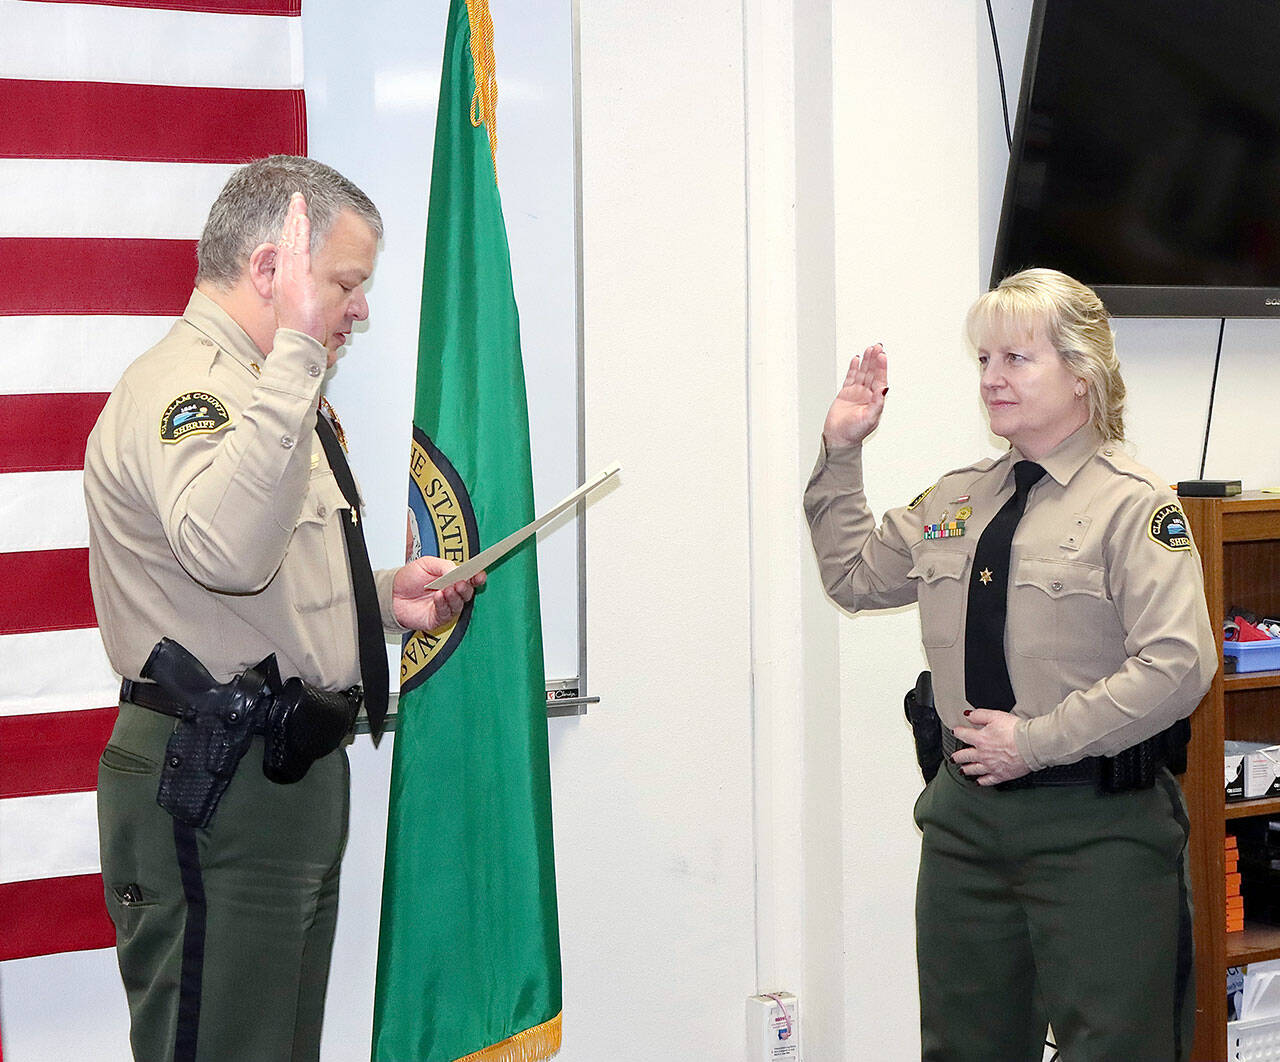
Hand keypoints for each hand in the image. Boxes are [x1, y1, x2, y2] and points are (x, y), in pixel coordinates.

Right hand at [272, 192, 323, 343]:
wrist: (297, 341)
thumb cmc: (301, 328)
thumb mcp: (300, 305)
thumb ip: (303, 292)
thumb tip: (309, 285)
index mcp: (285, 280)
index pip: (287, 249)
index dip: (290, 230)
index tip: (295, 214)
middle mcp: (284, 275)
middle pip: (286, 241)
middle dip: (291, 218)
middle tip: (297, 198)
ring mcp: (289, 276)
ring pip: (291, 243)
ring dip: (295, 221)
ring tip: (299, 202)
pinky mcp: (296, 279)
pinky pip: (298, 252)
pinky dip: (299, 235)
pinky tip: (301, 219)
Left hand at [391, 556, 485, 632]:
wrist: (391, 593)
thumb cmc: (409, 578)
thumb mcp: (426, 564)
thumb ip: (443, 565)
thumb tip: (457, 571)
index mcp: (452, 579)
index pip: (470, 579)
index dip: (477, 577)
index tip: (479, 575)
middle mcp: (451, 594)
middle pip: (467, 593)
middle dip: (466, 587)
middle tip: (461, 582)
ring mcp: (445, 607)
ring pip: (458, 604)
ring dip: (454, 596)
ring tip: (448, 589)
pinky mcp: (437, 619)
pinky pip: (445, 613)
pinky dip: (443, 604)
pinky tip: (438, 597)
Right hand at [822, 344, 888, 447]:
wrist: (838, 438)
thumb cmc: (854, 432)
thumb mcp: (869, 418)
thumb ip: (878, 403)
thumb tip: (885, 389)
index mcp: (875, 400)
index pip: (880, 379)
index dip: (881, 367)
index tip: (882, 356)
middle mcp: (867, 395)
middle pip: (872, 373)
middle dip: (875, 360)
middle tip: (878, 347)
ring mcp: (856, 393)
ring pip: (863, 373)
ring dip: (866, 361)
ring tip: (869, 349)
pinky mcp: (845, 393)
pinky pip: (850, 377)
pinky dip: (853, 368)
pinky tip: (856, 359)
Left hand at [949, 709, 1030, 785]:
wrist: (1031, 745)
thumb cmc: (1016, 731)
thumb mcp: (996, 716)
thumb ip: (980, 715)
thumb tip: (968, 715)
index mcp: (980, 739)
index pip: (962, 734)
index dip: (957, 732)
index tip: (956, 732)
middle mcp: (982, 754)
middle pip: (964, 756)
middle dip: (957, 756)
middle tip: (953, 758)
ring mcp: (990, 766)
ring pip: (973, 770)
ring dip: (966, 770)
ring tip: (962, 770)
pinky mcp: (1001, 775)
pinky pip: (987, 780)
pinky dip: (981, 781)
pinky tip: (979, 782)